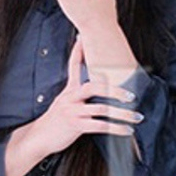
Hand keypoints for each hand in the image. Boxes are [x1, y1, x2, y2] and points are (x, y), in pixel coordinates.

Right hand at [29, 36, 141, 156]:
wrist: (38, 138)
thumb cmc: (55, 121)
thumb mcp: (64, 103)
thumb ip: (78, 95)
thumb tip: (98, 89)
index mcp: (69, 91)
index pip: (73, 66)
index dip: (78, 51)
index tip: (83, 37)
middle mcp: (70, 98)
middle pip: (93, 86)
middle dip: (115, 89)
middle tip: (132, 94)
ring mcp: (73, 112)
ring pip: (101, 109)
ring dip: (122, 114)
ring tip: (136, 116)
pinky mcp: (75, 126)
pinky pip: (100, 126)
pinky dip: (116, 128)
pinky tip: (127, 130)